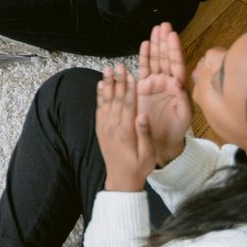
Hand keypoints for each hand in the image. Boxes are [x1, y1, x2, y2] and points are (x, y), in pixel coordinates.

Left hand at [96, 65, 159, 191]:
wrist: (121, 180)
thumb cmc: (139, 167)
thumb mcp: (148, 154)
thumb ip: (145, 134)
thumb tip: (142, 114)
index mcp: (125, 132)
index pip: (128, 105)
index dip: (129, 89)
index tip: (130, 74)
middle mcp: (112, 127)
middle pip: (115, 99)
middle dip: (117, 81)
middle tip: (117, 66)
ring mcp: (104, 127)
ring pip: (105, 102)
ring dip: (107, 85)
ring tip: (107, 70)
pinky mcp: (100, 129)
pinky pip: (99, 109)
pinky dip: (99, 96)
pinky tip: (100, 86)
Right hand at [135, 22, 192, 166]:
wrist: (161, 141)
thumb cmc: (176, 130)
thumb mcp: (184, 116)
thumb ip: (182, 100)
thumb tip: (178, 83)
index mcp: (179, 87)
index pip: (177, 64)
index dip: (174, 49)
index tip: (173, 35)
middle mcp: (167, 82)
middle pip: (166, 57)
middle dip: (165, 41)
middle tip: (164, 25)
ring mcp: (155, 83)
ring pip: (155, 60)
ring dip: (155, 44)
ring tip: (155, 29)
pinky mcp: (143, 88)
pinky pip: (143, 69)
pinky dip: (144, 56)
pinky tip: (145, 45)